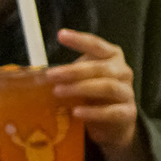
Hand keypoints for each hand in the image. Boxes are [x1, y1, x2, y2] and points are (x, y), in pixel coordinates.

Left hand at [52, 29, 145, 160]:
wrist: (114, 125)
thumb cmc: (93, 96)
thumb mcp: (81, 81)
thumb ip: (67, 74)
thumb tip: (33, 75)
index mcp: (111, 58)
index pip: (97, 45)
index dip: (80, 40)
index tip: (61, 35)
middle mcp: (122, 72)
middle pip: (100, 68)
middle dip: (74, 70)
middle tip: (51, 75)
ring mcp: (127, 93)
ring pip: (106, 87)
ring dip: (81, 88)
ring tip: (58, 92)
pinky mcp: (126, 114)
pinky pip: (111, 112)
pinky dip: (93, 112)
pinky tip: (76, 112)